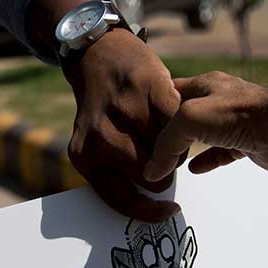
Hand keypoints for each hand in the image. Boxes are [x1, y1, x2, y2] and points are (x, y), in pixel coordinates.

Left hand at [63, 29, 182, 220]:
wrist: (97, 55)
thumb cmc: (103, 109)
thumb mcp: (93, 143)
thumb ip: (113, 172)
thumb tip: (149, 204)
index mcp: (86, 156)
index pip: (122, 199)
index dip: (150, 212)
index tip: (169, 211)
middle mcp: (101, 137)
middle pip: (153, 178)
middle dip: (164, 170)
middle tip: (161, 152)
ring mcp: (126, 112)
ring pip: (170, 151)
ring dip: (176, 145)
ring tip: (162, 129)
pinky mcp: (149, 87)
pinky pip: (179, 121)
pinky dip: (181, 121)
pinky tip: (170, 113)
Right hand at [145, 72, 267, 180]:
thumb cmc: (244, 115)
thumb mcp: (190, 119)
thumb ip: (166, 142)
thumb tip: (152, 168)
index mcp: (204, 85)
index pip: (168, 92)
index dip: (150, 106)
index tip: (133, 123)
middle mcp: (218, 101)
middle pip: (183, 115)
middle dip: (166, 131)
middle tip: (146, 148)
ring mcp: (233, 122)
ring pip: (202, 135)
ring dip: (185, 148)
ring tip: (167, 162)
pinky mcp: (246, 142)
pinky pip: (221, 152)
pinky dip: (207, 160)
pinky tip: (195, 169)